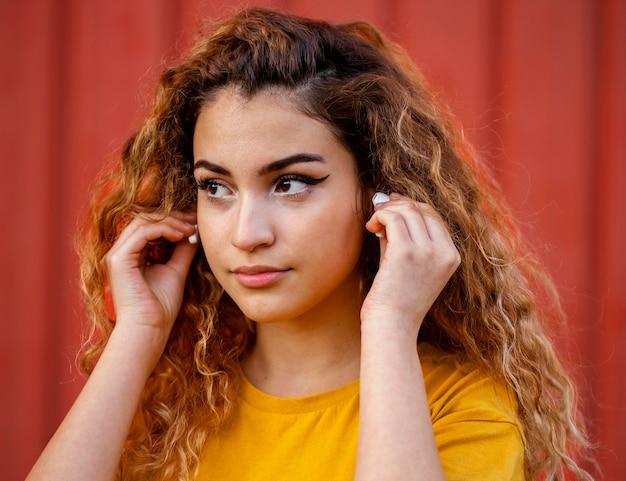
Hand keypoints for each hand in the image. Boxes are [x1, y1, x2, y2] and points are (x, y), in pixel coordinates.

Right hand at [101, 212, 197, 337]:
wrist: (150, 329)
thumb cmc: (160, 307)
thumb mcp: (175, 271)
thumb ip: (182, 251)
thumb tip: (194, 231)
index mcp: (130, 256)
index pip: (149, 226)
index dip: (171, 220)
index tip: (194, 221)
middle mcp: (120, 253)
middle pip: (144, 220)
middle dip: (172, 217)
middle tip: (194, 219)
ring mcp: (116, 255)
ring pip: (143, 222)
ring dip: (170, 222)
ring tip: (190, 228)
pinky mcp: (118, 260)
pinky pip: (142, 233)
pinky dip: (163, 229)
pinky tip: (180, 235)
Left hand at [362, 194, 459, 337]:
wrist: (392, 326)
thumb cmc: (396, 299)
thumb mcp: (409, 263)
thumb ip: (405, 236)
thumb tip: (391, 203)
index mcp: (451, 256)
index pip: (434, 217)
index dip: (412, 206)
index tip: (392, 206)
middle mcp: (444, 252)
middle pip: (422, 209)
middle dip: (398, 206)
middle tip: (378, 213)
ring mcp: (427, 252)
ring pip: (407, 211)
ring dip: (386, 211)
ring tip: (372, 223)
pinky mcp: (406, 253)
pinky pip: (393, 219)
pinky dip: (380, 216)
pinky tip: (370, 227)